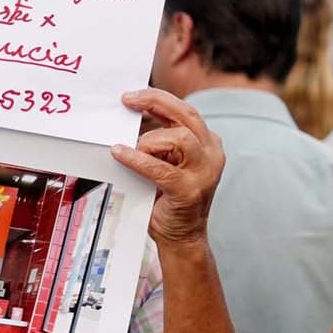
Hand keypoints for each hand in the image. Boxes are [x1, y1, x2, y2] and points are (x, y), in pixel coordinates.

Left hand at [113, 90, 225, 246]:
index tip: (133, 95)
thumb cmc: (170, 198)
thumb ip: (161, 141)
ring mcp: (204, 172)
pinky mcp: (189, 190)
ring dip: (150, 140)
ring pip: (180, 137)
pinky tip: (120, 154)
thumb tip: (134, 117)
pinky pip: (160, 168)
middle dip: (155, 101)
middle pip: (187, 114)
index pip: (186, 111)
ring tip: (133, 149)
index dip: (159, 99)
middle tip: (128, 99)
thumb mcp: (170, 162)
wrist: (182, 236)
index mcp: (209, 143)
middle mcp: (212, 154)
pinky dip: (137, 159)